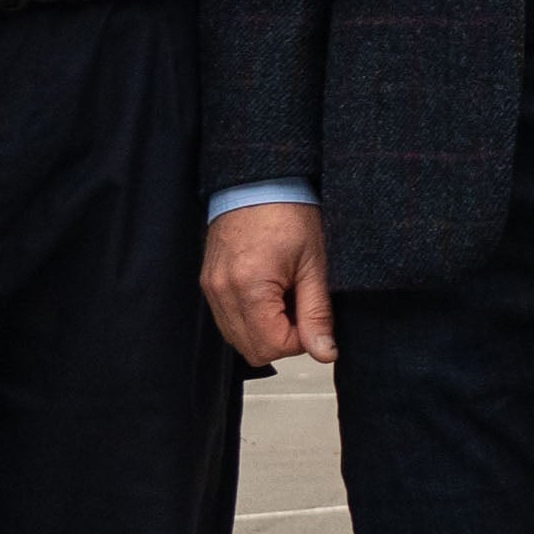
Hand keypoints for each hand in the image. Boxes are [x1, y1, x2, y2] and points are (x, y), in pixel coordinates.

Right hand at [203, 201, 334, 368]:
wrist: (259, 181)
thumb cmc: (288, 211)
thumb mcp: (314, 262)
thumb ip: (317, 312)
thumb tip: (325, 352)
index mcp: (248, 286)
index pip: (272, 346)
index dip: (300, 341)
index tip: (313, 317)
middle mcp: (221, 291)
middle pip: (252, 350)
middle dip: (283, 340)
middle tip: (301, 308)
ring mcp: (211, 288)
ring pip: (238, 339)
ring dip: (266, 331)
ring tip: (286, 298)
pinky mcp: (209, 284)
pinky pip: (228, 321)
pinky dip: (251, 319)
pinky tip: (269, 295)